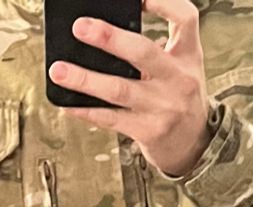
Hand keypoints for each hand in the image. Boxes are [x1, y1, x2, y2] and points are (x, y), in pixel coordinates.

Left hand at [49, 0, 210, 176]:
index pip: (185, 18)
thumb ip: (156, 51)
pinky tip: (68, 104)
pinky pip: (111, 119)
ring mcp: (163, 108)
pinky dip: (86, 110)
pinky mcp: (148, 132)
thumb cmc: (180, 99)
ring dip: (85, 79)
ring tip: (59, 71)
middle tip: (80, 27)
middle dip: (109, 38)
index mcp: (188, 56)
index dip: (163, 1)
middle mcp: (179, 79)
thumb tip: (104, 36)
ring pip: (119, 89)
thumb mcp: (180, 68)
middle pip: (143, 52)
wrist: (193, 146)